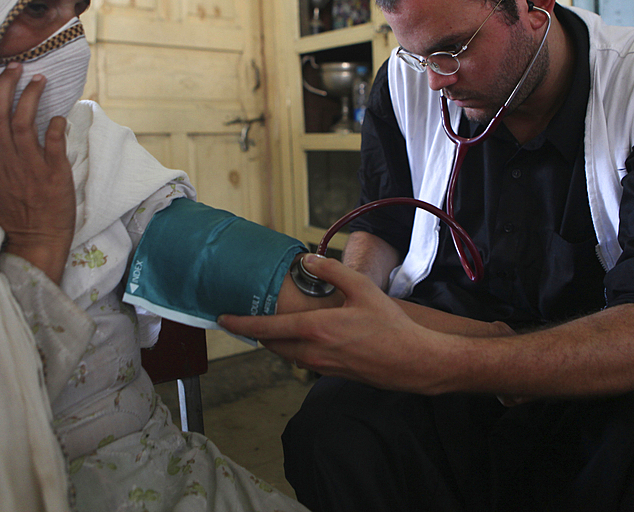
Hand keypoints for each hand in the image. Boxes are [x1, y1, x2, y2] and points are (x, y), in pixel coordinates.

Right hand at [0, 62, 75, 283]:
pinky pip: (53, 144)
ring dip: (30, 97)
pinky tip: (59, 115)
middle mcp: (5, 161)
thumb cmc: (14, 212)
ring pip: (23, 124)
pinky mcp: (53, 175)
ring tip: (39, 79)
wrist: (35, 240)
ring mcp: (28, 168)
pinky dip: (56, 127)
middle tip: (15, 66)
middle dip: (4, 85)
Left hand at [218, 255, 463, 394]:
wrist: (411, 362)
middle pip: (271, 344)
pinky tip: (307, 335)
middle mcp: (311, 352)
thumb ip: (331, 271)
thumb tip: (308, 260)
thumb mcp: (362, 289)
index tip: (222, 319)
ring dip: (277, 340)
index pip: (266, 329)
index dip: (241, 324)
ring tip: (274, 323)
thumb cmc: (389, 325)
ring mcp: (320, 367)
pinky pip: (303, 359)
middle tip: (247, 316)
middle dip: (257, 331)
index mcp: (314, 330)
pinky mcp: (331, 374)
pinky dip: (295, 347)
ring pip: (286, 353)